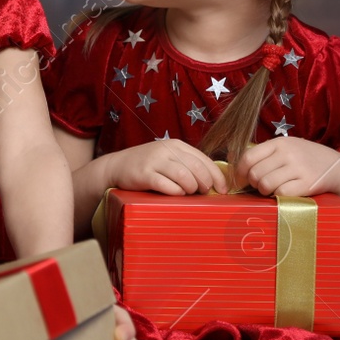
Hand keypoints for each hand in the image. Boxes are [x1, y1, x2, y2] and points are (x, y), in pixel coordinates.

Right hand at [108, 139, 226, 194]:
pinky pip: (167, 186)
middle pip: (197, 168)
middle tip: (204, 193)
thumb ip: (187, 165)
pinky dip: (176, 193)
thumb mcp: (168, 158)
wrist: (117, 166)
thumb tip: (212, 181)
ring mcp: (155, 161)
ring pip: (185, 177)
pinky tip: (175, 194)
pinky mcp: (145, 174)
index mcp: (177, 145)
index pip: (204, 160)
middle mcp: (167, 150)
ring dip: (191, 189)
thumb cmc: (147, 165)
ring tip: (188, 193)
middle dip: (205, 184)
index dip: (216, 176)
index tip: (222, 189)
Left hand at [234, 137, 339, 196]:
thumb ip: (266, 155)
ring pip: (265, 184)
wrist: (336, 168)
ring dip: (265, 192)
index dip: (240, 172)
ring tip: (272, 190)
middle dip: (254, 184)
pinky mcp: (307, 183)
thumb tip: (236, 167)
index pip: (249, 157)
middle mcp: (288, 153)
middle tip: (261, 186)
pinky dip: (279, 197)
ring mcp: (298, 168)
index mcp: (280, 143)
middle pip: (255, 174)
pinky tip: (285, 193)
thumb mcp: (288, 149)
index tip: (241, 180)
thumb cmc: (306, 160)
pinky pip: (281, 194)